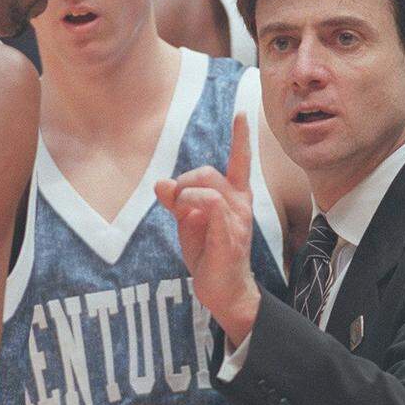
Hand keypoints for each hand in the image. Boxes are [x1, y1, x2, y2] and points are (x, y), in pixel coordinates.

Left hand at [155, 112, 260, 342]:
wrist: (223, 292)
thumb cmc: (208, 255)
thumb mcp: (188, 223)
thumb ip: (177, 202)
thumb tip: (161, 183)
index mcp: (233, 198)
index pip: (240, 161)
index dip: (241, 137)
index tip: (243, 112)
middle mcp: (240, 204)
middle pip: (210, 171)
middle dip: (185, 180)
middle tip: (174, 202)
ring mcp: (238, 219)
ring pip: (209, 185)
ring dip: (185, 193)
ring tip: (180, 211)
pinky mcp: (230, 234)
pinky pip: (212, 204)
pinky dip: (192, 202)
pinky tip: (186, 215)